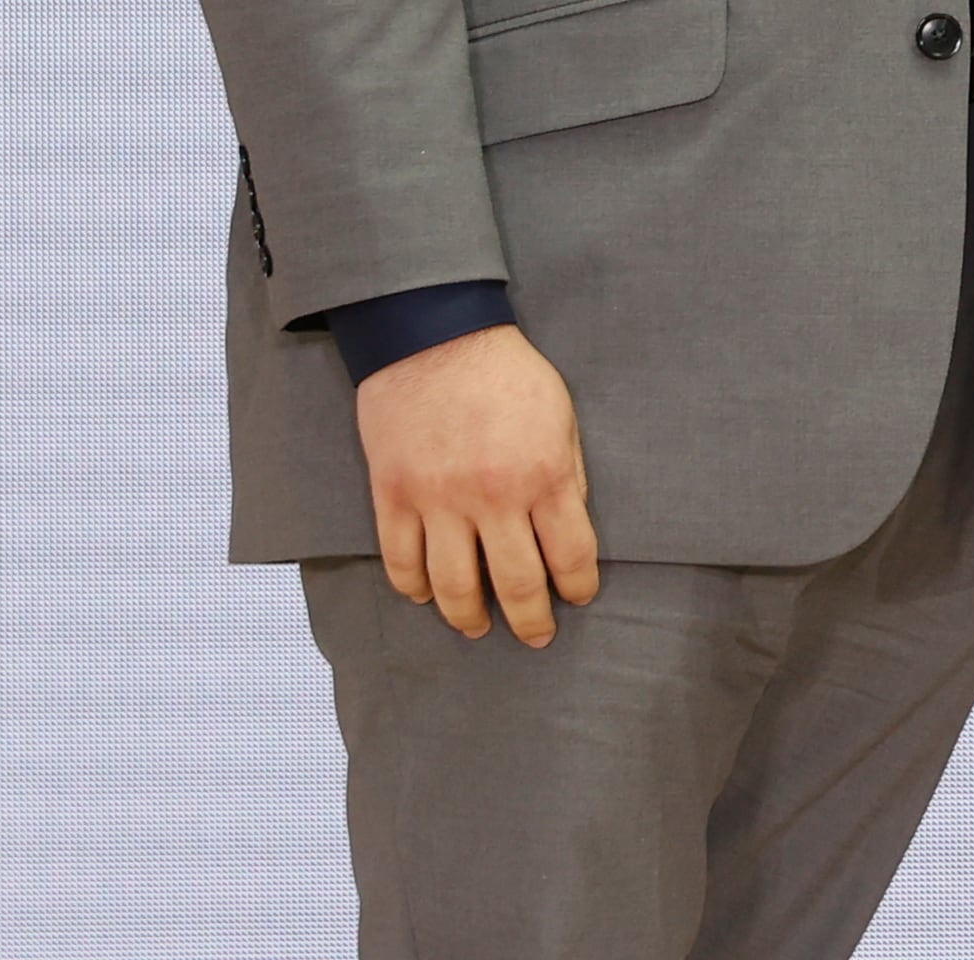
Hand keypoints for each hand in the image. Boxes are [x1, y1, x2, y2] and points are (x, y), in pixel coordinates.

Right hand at [356, 321, 598, 645]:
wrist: (435, 337)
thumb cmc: (508, 375)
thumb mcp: (561, 419)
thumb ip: (567, 477)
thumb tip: (568, 529)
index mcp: (544, 476)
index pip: (570, 555)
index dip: (577, 587)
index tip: (579, 597)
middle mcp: (492, 498)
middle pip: (515, 584)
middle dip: (531, 620)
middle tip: (537, 636)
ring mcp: (438, 501)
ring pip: (452, 586)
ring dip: (468, 617)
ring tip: (477, 627)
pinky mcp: (393, 495)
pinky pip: (401, 561)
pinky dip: (413, 588)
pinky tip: (426, 596)